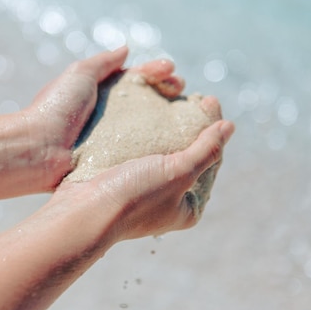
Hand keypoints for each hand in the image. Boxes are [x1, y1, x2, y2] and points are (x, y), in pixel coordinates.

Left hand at [23, 47, 187, 189]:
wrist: (38, 149)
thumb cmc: (56, 109)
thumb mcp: (79, 75)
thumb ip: (103, 62)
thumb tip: (126, 49)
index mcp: (101, 92)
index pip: (136, 78)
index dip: (156, 72)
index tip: (171, 71)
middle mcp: (110, 114)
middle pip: (148, 99)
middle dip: (168, 91)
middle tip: (182, 90)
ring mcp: (113, 138)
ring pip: (149, 124)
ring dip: (170, 117)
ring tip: (187, 112)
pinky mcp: (114, 159)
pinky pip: (142, 149)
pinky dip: (160, 144)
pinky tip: (178, 140)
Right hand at [55, 111, 233, 241]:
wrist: (81, 211)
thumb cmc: (135, 195)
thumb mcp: (178, 172)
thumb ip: (206, 150)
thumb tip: (229, 127)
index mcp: (188, 207)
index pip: (211, 162)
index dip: (214, 130)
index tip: (210, 99)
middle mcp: (168, 201)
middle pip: (187, 156)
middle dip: (189, 125)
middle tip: (191, 98)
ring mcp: (143, 191)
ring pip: (162, 151)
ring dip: (165, 127)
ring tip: (168, 100)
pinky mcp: (120, 179)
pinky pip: (139, 151)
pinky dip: (144, 133)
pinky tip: (143, 114)